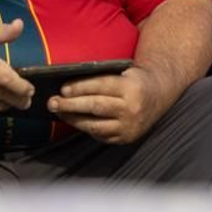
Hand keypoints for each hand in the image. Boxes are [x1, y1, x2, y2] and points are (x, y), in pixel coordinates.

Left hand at [49, 64, 169, 144]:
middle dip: (71, 105)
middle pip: (95, 106)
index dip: (80, 87)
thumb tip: (70, 85)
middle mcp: (131, 108)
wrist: (159, 95)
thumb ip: (102, 78)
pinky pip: (101, 136)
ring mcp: (129, 126)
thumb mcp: (124, 72)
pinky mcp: (126, 138)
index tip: (62, 88)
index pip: (101, 86)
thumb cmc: (134, 80)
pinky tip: (75, 121)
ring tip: (60, 113)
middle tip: (52, 102)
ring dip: (74, 119)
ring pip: (96, 125)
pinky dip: (86, 129)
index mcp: (131, 87)